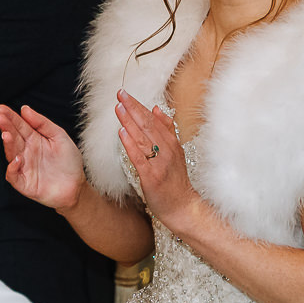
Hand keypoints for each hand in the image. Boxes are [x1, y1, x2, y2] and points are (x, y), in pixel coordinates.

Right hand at [0, 104, 86, 210]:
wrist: (76, 186)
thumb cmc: (68, 161)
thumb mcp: (59, 136)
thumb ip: (42, 123)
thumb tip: (25, 109)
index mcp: (33, 139)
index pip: (19, 125)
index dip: (10, 116)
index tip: (1, 108)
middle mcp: (26, 151)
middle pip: (13, 137)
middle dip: (5, 126)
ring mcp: (23, 167)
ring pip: (11, 154)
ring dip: (8, 144)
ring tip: (6, 134)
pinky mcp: (24, 183)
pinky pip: (13, 175)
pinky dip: (12, 168)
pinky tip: (18, 159)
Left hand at [114, 90, 200, 226]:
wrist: (184, 208)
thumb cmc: (176, 182)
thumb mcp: (176, 152)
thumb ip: (167, 130)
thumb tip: (157, 108)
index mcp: (171, 143)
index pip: (153, 119)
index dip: (138, 105)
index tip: (126, 94)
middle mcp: (167, 150)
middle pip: (148, 125)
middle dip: (133, 108)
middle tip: (120, 94)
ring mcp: (160, 163)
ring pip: (143, 138)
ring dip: (130, 121)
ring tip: (119, 108)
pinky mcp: (152, 177)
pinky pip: (140, 158)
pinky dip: (131, 144)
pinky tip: (122, 133)